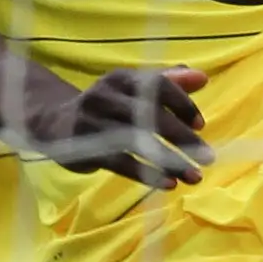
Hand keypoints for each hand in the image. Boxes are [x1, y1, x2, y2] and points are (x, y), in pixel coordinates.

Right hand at [28, 66, 210, 186]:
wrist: (54, 122)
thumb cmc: (108, 107)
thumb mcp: (134, 90)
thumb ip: (169, 83)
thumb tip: (203, 78)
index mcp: (122, 78)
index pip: (157, 85)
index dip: (182, 104)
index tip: (201, 125)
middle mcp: (106, 95)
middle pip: (150, 115)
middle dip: (182, 138)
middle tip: (208, 157)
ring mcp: (92, 121)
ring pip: (138, 142)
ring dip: (170, 161)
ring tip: (194, 176)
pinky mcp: (84, 147)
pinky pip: (120, 162)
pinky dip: (146, 173)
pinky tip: (168, 183)